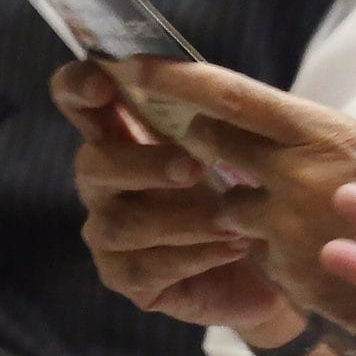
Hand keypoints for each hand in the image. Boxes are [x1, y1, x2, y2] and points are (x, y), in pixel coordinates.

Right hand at [55, 63, 293, 339]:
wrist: (278, 262)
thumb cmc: (248, 192)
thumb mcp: (239, 148)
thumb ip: (211, 115)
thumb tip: (200, 77)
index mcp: (124, 136)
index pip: (79, 102)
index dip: (77, 87)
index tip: (102, 83)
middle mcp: (106, 184)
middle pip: (92, 164)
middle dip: (141, 164)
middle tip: (193, 168)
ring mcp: (109, 234)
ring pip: (121, 224)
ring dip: (181, 220)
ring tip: (234, 220)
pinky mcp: (127, 278)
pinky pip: (145, 267)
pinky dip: (192, 256)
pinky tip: (233, 247)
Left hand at [120, 59, 355, 332]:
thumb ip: (323, 140)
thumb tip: (275, 122)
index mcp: (322, 131)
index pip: (227, 94)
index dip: (173, 78)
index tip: (129, 62)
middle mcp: (296, 174)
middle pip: (210, 143)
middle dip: (202, 139)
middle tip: (208, 137)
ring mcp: (287, 227)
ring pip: (227, 204)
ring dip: (239, 202)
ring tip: (282, 207)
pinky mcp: (288, 272)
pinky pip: (255, 251)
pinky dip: (271, 247)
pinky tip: (309, 250)